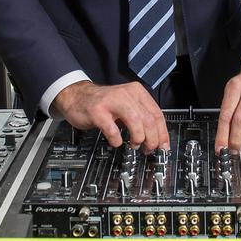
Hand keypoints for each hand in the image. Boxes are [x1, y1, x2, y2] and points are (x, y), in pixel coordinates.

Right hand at [53, 80, 169, 150]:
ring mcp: (111, 101)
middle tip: (148, 149)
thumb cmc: (103, 104)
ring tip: (134, 145)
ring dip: (138, 138)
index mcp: (137, 92)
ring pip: (136, 121)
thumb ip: (141, 119)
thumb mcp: (127, 106)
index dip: (162, 133)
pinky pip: (112, 129)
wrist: (77, 96)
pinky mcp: (97, 111)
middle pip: (149, 119)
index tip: (163, 146)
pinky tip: (116, 142)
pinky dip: (117, 140)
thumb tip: (157, 139)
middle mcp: (126, 94)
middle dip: (152, 139)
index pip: (157, 114)